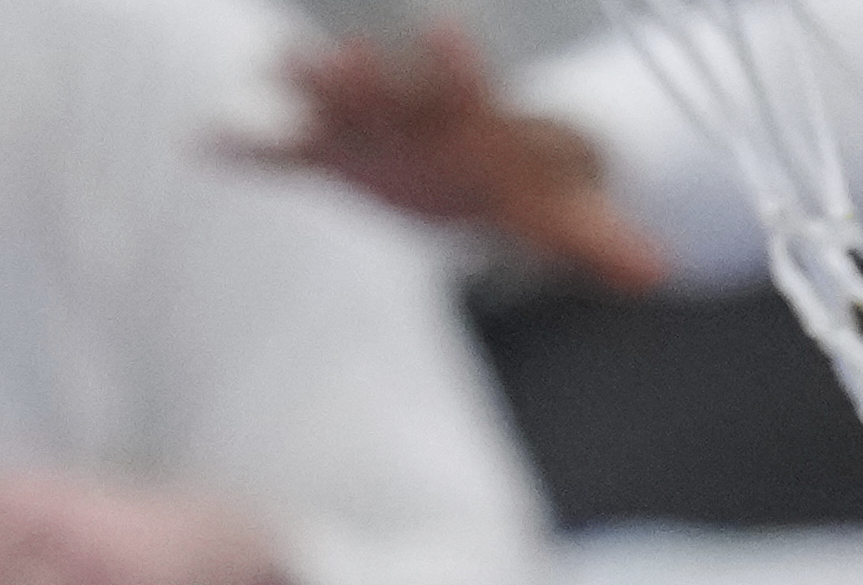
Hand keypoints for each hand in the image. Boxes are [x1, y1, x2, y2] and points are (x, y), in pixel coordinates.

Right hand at [255, 32, 672, 295]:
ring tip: (276, 69)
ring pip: (331, 104)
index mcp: (465, 120)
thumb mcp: (552, 213)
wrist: (459, 167)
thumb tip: (662, 275)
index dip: (455, 64)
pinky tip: (201, 145)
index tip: (448, 32)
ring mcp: (363, 128)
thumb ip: (599, 240)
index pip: (465, 87)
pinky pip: (282, 153)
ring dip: (305, 89)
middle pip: (388, 90)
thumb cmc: (510, 183)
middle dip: (365, 76)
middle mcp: (409, 111)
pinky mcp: (327, 153)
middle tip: (342, 58)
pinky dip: (245, 151)